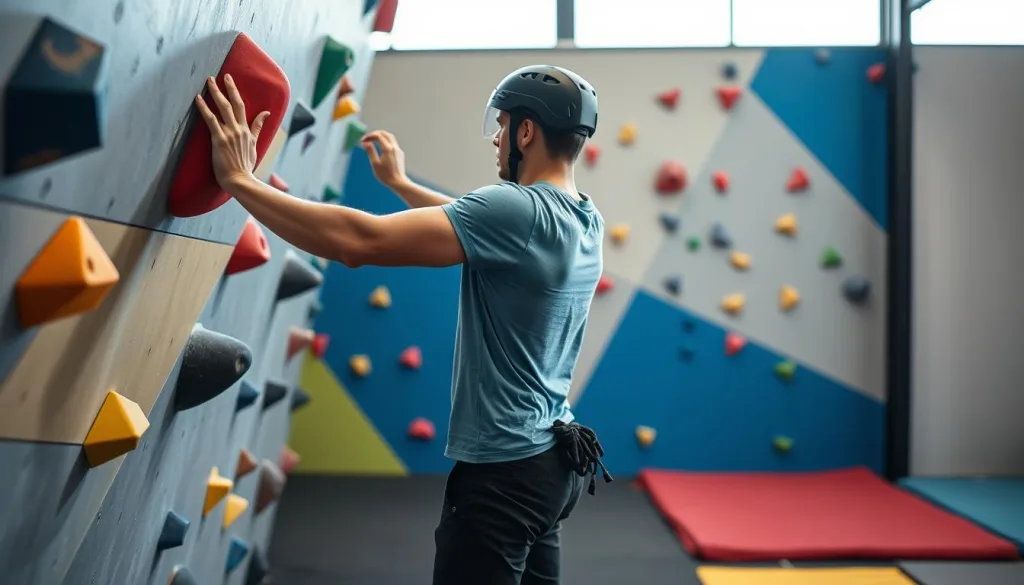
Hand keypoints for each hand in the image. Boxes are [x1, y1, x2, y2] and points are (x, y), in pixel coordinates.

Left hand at [194, 75, 270, 191]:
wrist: (240, 180)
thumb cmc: (245, 167)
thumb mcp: (255, 146)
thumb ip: (258, 129)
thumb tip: (266, 114)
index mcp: (247, 132)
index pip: (243, 108)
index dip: (235, 92)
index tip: (230, 81)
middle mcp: (239, 129)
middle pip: (233, 104)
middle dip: (227, 88)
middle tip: (221, 75)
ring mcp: (229, 134)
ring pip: (223, 108)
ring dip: (216, 93)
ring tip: (209, 81)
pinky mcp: (219, 139)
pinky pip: (211, 120)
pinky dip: (204, 108)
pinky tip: (198, 99)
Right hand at [360, 130, 407, 187]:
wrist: (398, 182)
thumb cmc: (385, 175)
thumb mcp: (375, 163)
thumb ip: (370, 151)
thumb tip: (365, 142)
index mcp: (387, 149)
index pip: (378, 135)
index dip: (369, 136)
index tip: (362, 141)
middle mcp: (394, 147)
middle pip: (385, 133)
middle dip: (375, 134)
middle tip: (367, 138)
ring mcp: (398, 150)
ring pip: (390, 137)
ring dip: (381, 136)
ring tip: (373, 141)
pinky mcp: (400, 154)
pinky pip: (393, 143)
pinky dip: (386, 141)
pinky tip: (381, 148)